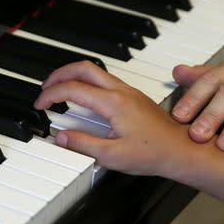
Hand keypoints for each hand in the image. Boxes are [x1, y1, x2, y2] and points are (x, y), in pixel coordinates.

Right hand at [34, 61, 189, 175]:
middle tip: (45, 88)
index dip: (51, 95)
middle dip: (59, 74)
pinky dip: (86, 82)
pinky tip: (82, 96)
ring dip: (73, 76)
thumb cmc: (154, 153)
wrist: (183, 149)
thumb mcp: (113, 156)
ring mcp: (128, 91)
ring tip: (59, 89)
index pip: (73, 89)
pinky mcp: (132, 95)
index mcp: (113, 103)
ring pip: (94, 70)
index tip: (40, 105)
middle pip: (83, 67)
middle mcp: (120, 91)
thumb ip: (83, 145)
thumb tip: (61, 137)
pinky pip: (104, 79)